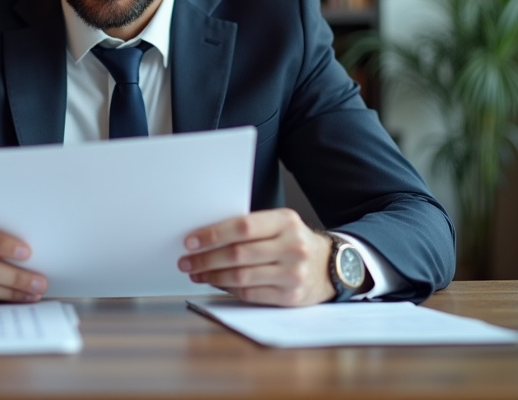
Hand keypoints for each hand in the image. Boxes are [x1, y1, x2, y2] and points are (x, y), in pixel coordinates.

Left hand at [178, 208, 333, 306]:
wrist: (331, 265)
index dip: (213, 234)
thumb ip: (250, 227)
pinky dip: (228, 289)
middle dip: (205, 259)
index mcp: (286, 221)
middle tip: (186, 261)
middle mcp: (292, 247)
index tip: (191, 241)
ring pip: (241, 276)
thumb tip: (205, 238)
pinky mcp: (290, 296)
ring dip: (212, 276)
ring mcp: (292, 273)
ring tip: (196, 273)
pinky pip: (250, 293)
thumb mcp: (280, 225)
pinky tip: (216, 283)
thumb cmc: (294, 242)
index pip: (243, 226)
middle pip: (238, 254)